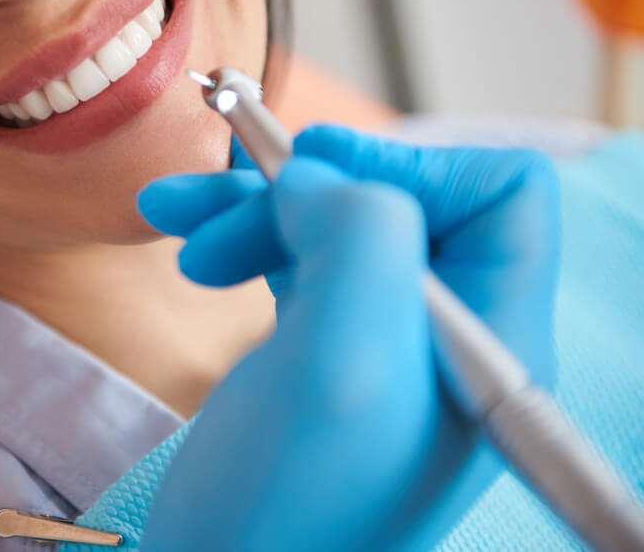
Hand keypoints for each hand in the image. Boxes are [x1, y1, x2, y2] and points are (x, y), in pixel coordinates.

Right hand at [136, 125, 559, 549]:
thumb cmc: (283, 508)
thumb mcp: (340, 365)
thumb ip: (360, 239)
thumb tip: (315, 178)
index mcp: (489, 337)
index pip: (499, 194)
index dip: (407, 165)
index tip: (310, 177)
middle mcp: (445, 334)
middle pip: (397, 199)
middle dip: (298, 191)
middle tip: (214, 216)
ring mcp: (382, 341)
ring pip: (332, 222)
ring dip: (250, 207)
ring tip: (174, 217)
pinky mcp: (322, 348)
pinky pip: (294, 258)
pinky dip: (240, 236)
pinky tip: (189, 243)